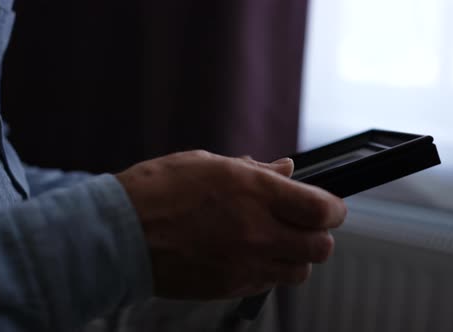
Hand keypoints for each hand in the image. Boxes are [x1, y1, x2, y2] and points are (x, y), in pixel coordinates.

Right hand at [116, 150, 346, 299]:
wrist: (119, 233)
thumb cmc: (158, 190)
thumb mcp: (209, 164)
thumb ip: (256, 171)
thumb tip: (287, 170)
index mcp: (254, 192)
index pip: (323, 210)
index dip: (333, 209)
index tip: (328, 208)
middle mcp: (256, 231)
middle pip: (321, 247)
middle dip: (318, 236)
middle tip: (303, 225)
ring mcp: (244, 263)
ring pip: (300, 271)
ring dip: (296, 257)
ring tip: (274, 242)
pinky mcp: (229, 287)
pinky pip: (268, 284)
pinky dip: (268, 272)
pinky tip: (247, 256)